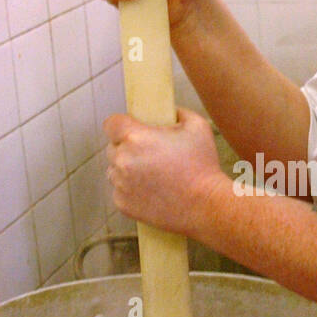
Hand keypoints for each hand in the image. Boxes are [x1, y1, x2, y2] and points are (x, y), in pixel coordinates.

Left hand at [103, 107, 227, 235]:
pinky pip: (120, 191)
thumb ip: (178, 112)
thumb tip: (170, 111)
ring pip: (114, 170)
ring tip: (153, 175)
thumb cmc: (203, 166)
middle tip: (150, 155)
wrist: (206, 206)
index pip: (111, 124)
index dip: (121, 125)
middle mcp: (122, 160)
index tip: (132, 129)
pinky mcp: (123, 204)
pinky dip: (131, 190)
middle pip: (113, 147)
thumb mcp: (198, 126)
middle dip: (127, 148)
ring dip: (127, 169)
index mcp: (135, 138)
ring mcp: (121, 184)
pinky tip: (153, 191)